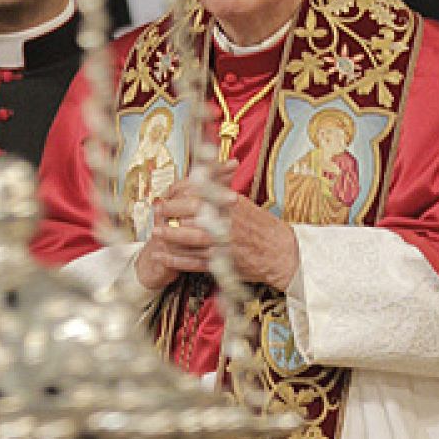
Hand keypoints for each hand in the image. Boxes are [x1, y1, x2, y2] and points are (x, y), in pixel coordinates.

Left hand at [134, 169, 298, 293]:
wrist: (281, 252)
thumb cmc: (263, 227)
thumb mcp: (244, 203)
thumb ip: (223, 191)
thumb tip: (206, 176)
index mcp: (231, 204)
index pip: (199, 194)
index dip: (178, 196)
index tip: (168, 195)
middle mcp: (226, 222)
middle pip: (191, 215)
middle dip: (171, 214)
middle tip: (158, 212)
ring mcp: (224, 244)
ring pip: (190, 240)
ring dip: (171, 236)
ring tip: (156, 234)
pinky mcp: (222, 263)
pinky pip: (194, 262)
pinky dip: (177, 260)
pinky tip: (165, 257)